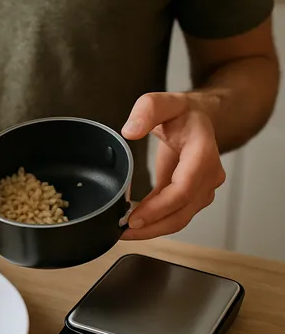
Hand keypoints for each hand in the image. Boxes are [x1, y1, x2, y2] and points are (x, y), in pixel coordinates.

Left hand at [120, 92, 225, 239]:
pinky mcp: (192, 195)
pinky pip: (175, 215)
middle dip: (153, 226)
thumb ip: (147, 110)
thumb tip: (130, 131)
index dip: (160, 208)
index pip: (184, 188)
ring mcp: (203, 187)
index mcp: (202, 152)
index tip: (135, 218)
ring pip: (181, 218)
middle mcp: (209, 174)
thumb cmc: (182, 112)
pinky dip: (156, 223)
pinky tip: (135, 225)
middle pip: (183, 211)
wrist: (200, 118)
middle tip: (124, 231)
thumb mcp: (162, 101)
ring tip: (125, 232)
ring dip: (154, 229)